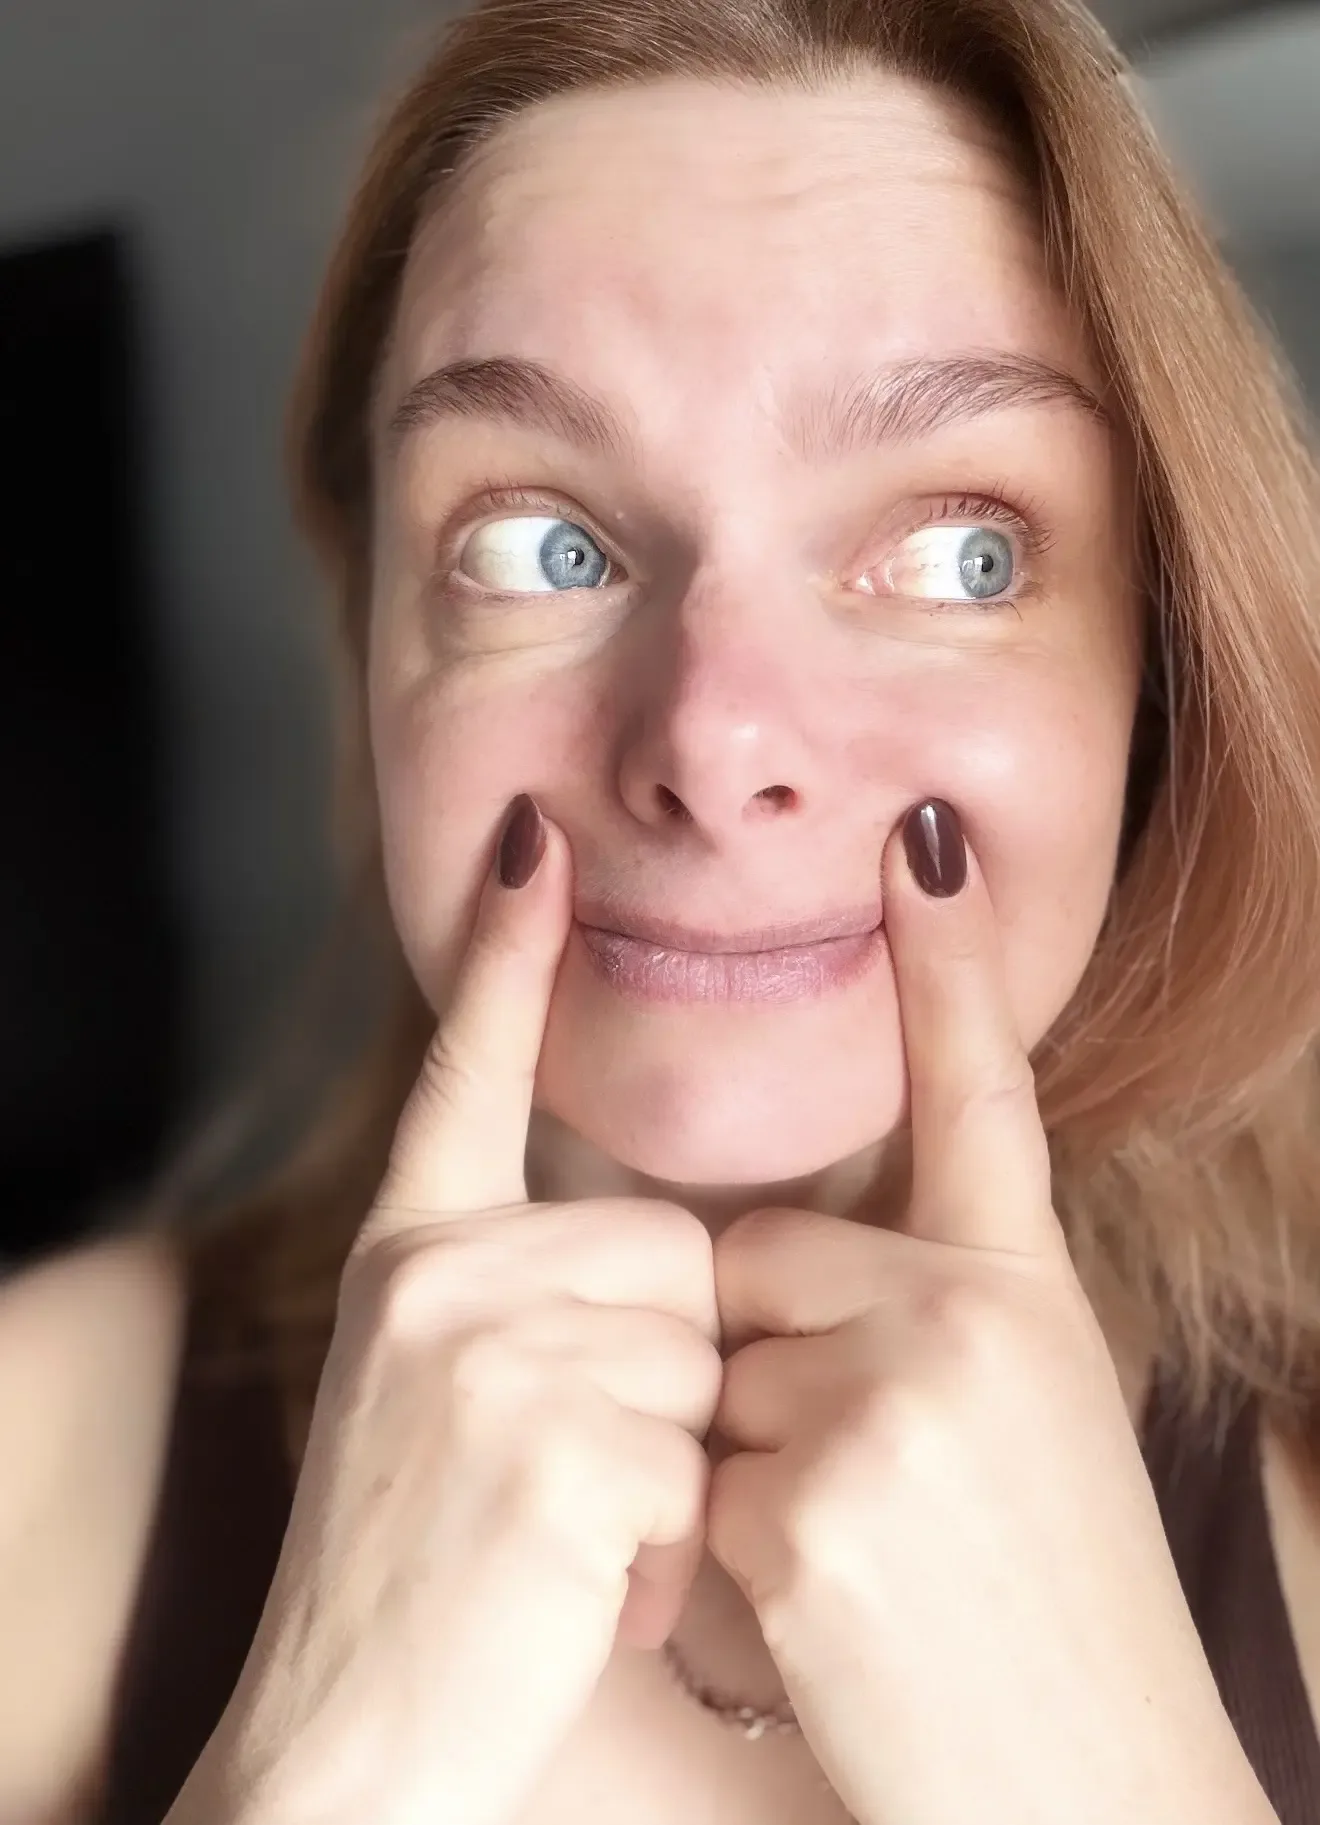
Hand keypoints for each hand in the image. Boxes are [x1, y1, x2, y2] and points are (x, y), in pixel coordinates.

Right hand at [184, 795, 721, 1824]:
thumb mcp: (429, 1396)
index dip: (504, 954)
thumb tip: (651, 1252)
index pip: (467, 1073)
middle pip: (668, 1249)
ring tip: (578, 1543)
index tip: (536, 843)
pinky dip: (667, 1548)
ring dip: (668, 1466)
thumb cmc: (414, 1573)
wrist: (340, 1746)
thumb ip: (513, 1297)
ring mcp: (483, 1354)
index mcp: (409, 1253)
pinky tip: (587, 1595)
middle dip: (666, 1372)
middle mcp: (434, 1277)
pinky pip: (693, 1456)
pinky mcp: (548, 1445)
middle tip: (579, 1481)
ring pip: (696, 1351)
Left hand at [707, 800, 1276, 1824]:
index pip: (983, 1096)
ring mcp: (892, 1406)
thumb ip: (932, 1314)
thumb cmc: (1049, 1610)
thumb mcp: (1033, 1421)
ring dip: (744, 1460)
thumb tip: (783, 1267)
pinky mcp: (814, 1504)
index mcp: (1028, 1294)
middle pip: (756, 1260)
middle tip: (865, 1482)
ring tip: (860, 1564)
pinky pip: (696, 1476)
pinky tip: (823, 1621)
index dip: (952, 963)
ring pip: (715, 1370)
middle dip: (763, 1353)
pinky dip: (724, 1551)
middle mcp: (969, 1321)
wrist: (1094, 1795)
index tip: (920, 837)